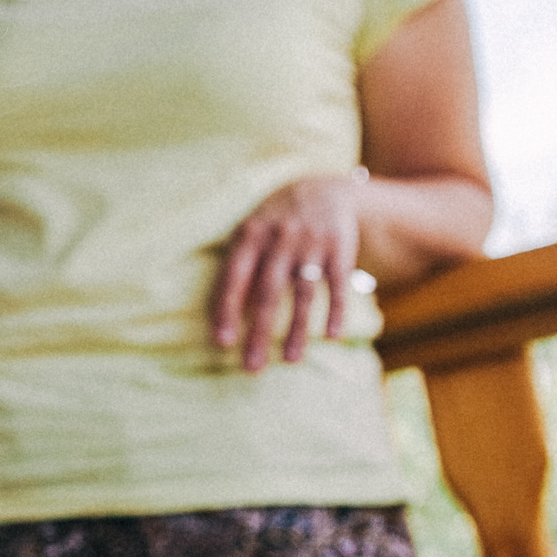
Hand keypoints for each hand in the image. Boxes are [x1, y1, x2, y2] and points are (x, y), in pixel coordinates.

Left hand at [211, 173, 360, 370]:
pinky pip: (337, 285)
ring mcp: (311, 244)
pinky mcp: (339, 249)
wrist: (322, 188)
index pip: (235, 278)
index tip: (223, 342)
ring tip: (291, 361)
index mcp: (250, 236)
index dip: (228, 310)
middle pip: (268, 294)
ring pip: (303, 294)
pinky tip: (331, 336)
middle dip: (260, 333)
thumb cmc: (273, 223)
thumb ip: (235, 269)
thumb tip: (216, 316)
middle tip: (252, 367)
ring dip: (297, 331)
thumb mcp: (249, 234)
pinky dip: (336, 311)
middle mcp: (280, 240)